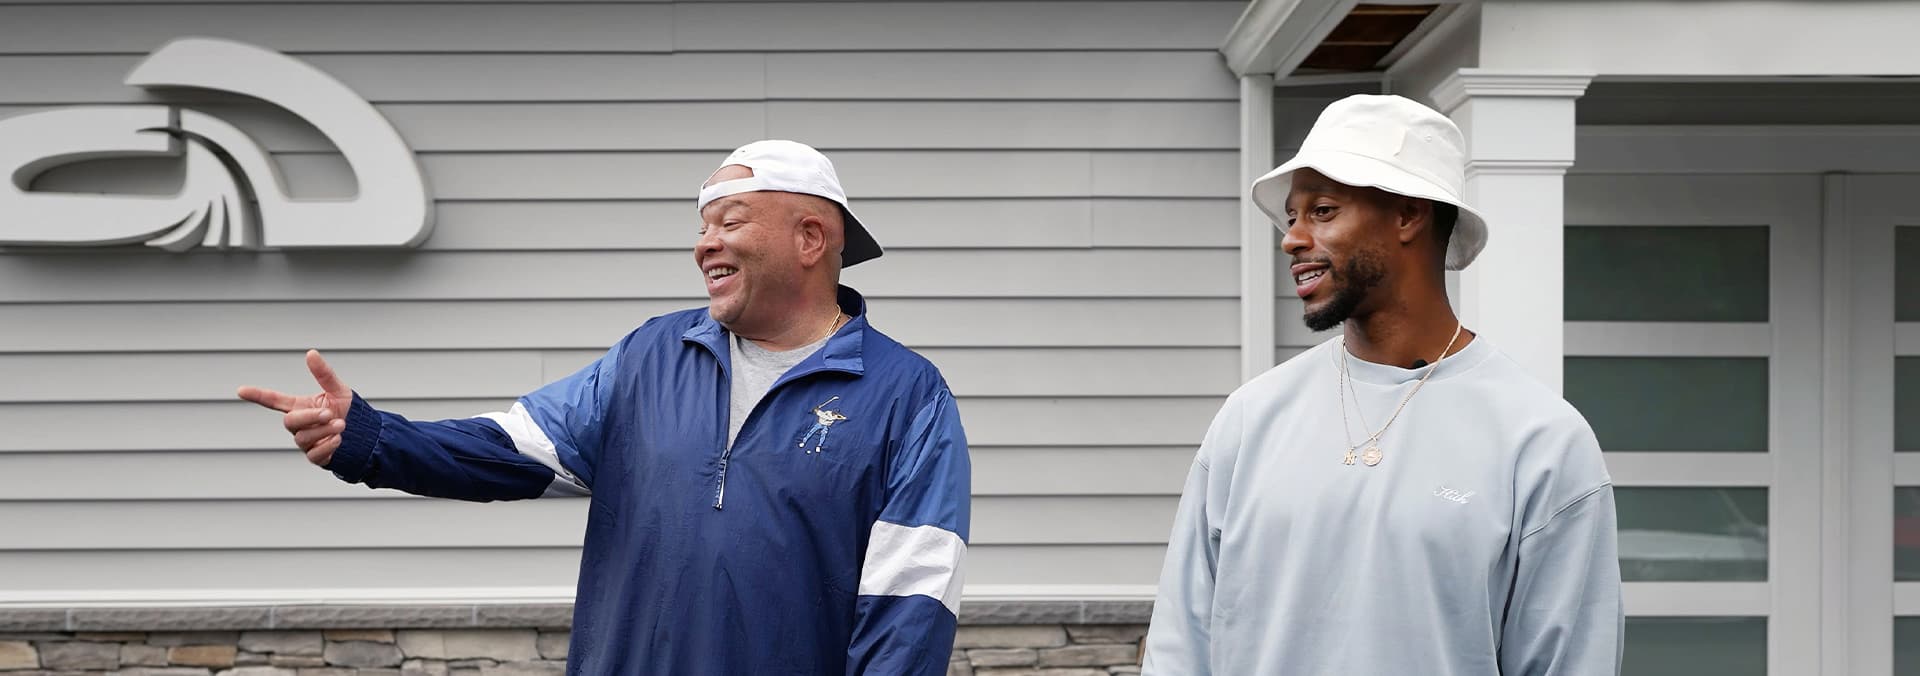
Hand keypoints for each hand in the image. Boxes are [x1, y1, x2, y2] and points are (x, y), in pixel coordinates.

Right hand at [237, 349, 353, 466]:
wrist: (365, 433)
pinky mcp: (316, 457)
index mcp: (300, 406)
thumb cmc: (347, 410)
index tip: (240, 390)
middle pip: (290, 421)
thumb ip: (324, 374)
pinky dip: (327, 446)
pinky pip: (314, 454)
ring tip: (342, 424)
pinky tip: (339, 439)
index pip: (274, 400)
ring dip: (323, 430)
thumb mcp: (338, 389)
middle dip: (310, 416)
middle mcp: (299, 425)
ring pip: (303, 438)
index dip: (258, 395)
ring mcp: (306, 442)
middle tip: (329, 412)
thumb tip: (311, 353)